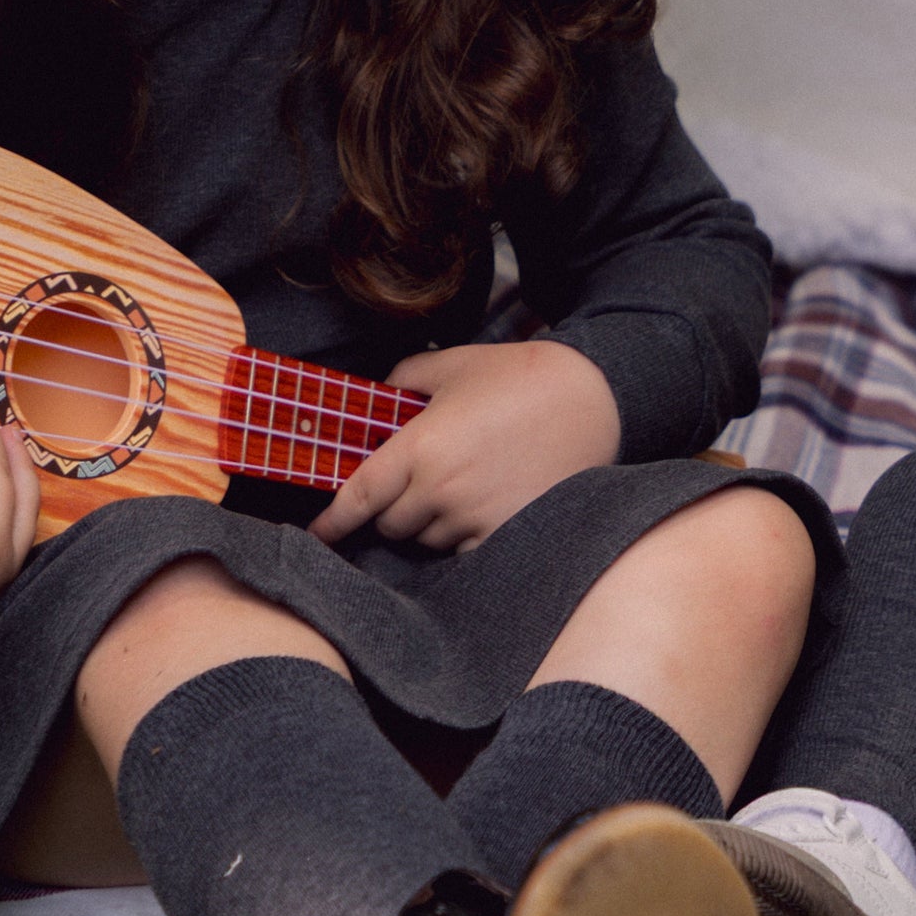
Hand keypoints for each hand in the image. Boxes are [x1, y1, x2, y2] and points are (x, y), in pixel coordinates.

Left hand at [308, 339, 621, 553]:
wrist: (597, 399)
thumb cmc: (524, 377)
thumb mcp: (455, 364)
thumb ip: (405, 378)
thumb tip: (378, 397)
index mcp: (422, 446)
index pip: (360, 495)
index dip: (334, 520)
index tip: (319, 533)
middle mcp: (442, 489)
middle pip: (391, 524)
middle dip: (394, 507)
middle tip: (419, 480)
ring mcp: (475, 517)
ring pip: (428, 540)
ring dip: (431, 522)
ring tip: (464, 483)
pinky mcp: (506, 535)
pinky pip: (464, 551)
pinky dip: (464, 535)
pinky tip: (484, 504)